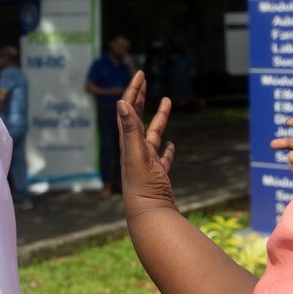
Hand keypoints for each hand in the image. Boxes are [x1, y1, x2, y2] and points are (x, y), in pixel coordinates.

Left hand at [118, 71, 177, 218]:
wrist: (151, 219)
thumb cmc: (143, 189)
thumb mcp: (137, 156)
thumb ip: (130, 130)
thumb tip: (121, 102)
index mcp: (129, 144)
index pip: (128, 111)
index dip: (133, 91)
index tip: (140, 74)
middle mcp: (135, 152)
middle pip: (136, 119)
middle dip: (140, 97)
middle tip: (144, 79)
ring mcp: (147, 164)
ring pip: (152, 136)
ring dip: (159, 118)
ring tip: (167, 102)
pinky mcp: (158, 176)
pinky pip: (163, 158)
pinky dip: (167, 149)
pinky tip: (171, 144)